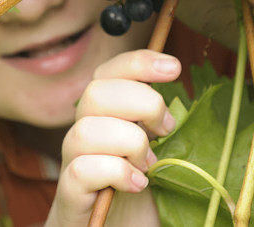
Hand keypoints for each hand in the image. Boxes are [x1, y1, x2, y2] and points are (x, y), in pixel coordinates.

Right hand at [45, 50, 181, 226]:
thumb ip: (157, 123)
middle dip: (140, 103)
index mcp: (104, 115)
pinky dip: (117, 173)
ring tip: (149, 164)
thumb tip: (182, 97)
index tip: (174, 68)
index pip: (110, 71)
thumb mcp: (154, 148)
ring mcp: (73, 161)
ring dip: (129, 143)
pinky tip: (138, 184)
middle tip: (166, 129)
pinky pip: (82, 169)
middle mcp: (84, 131)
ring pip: (85, 130)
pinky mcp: (71, 192)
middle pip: (95, 92)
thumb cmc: (136, 189)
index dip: (139, 61)